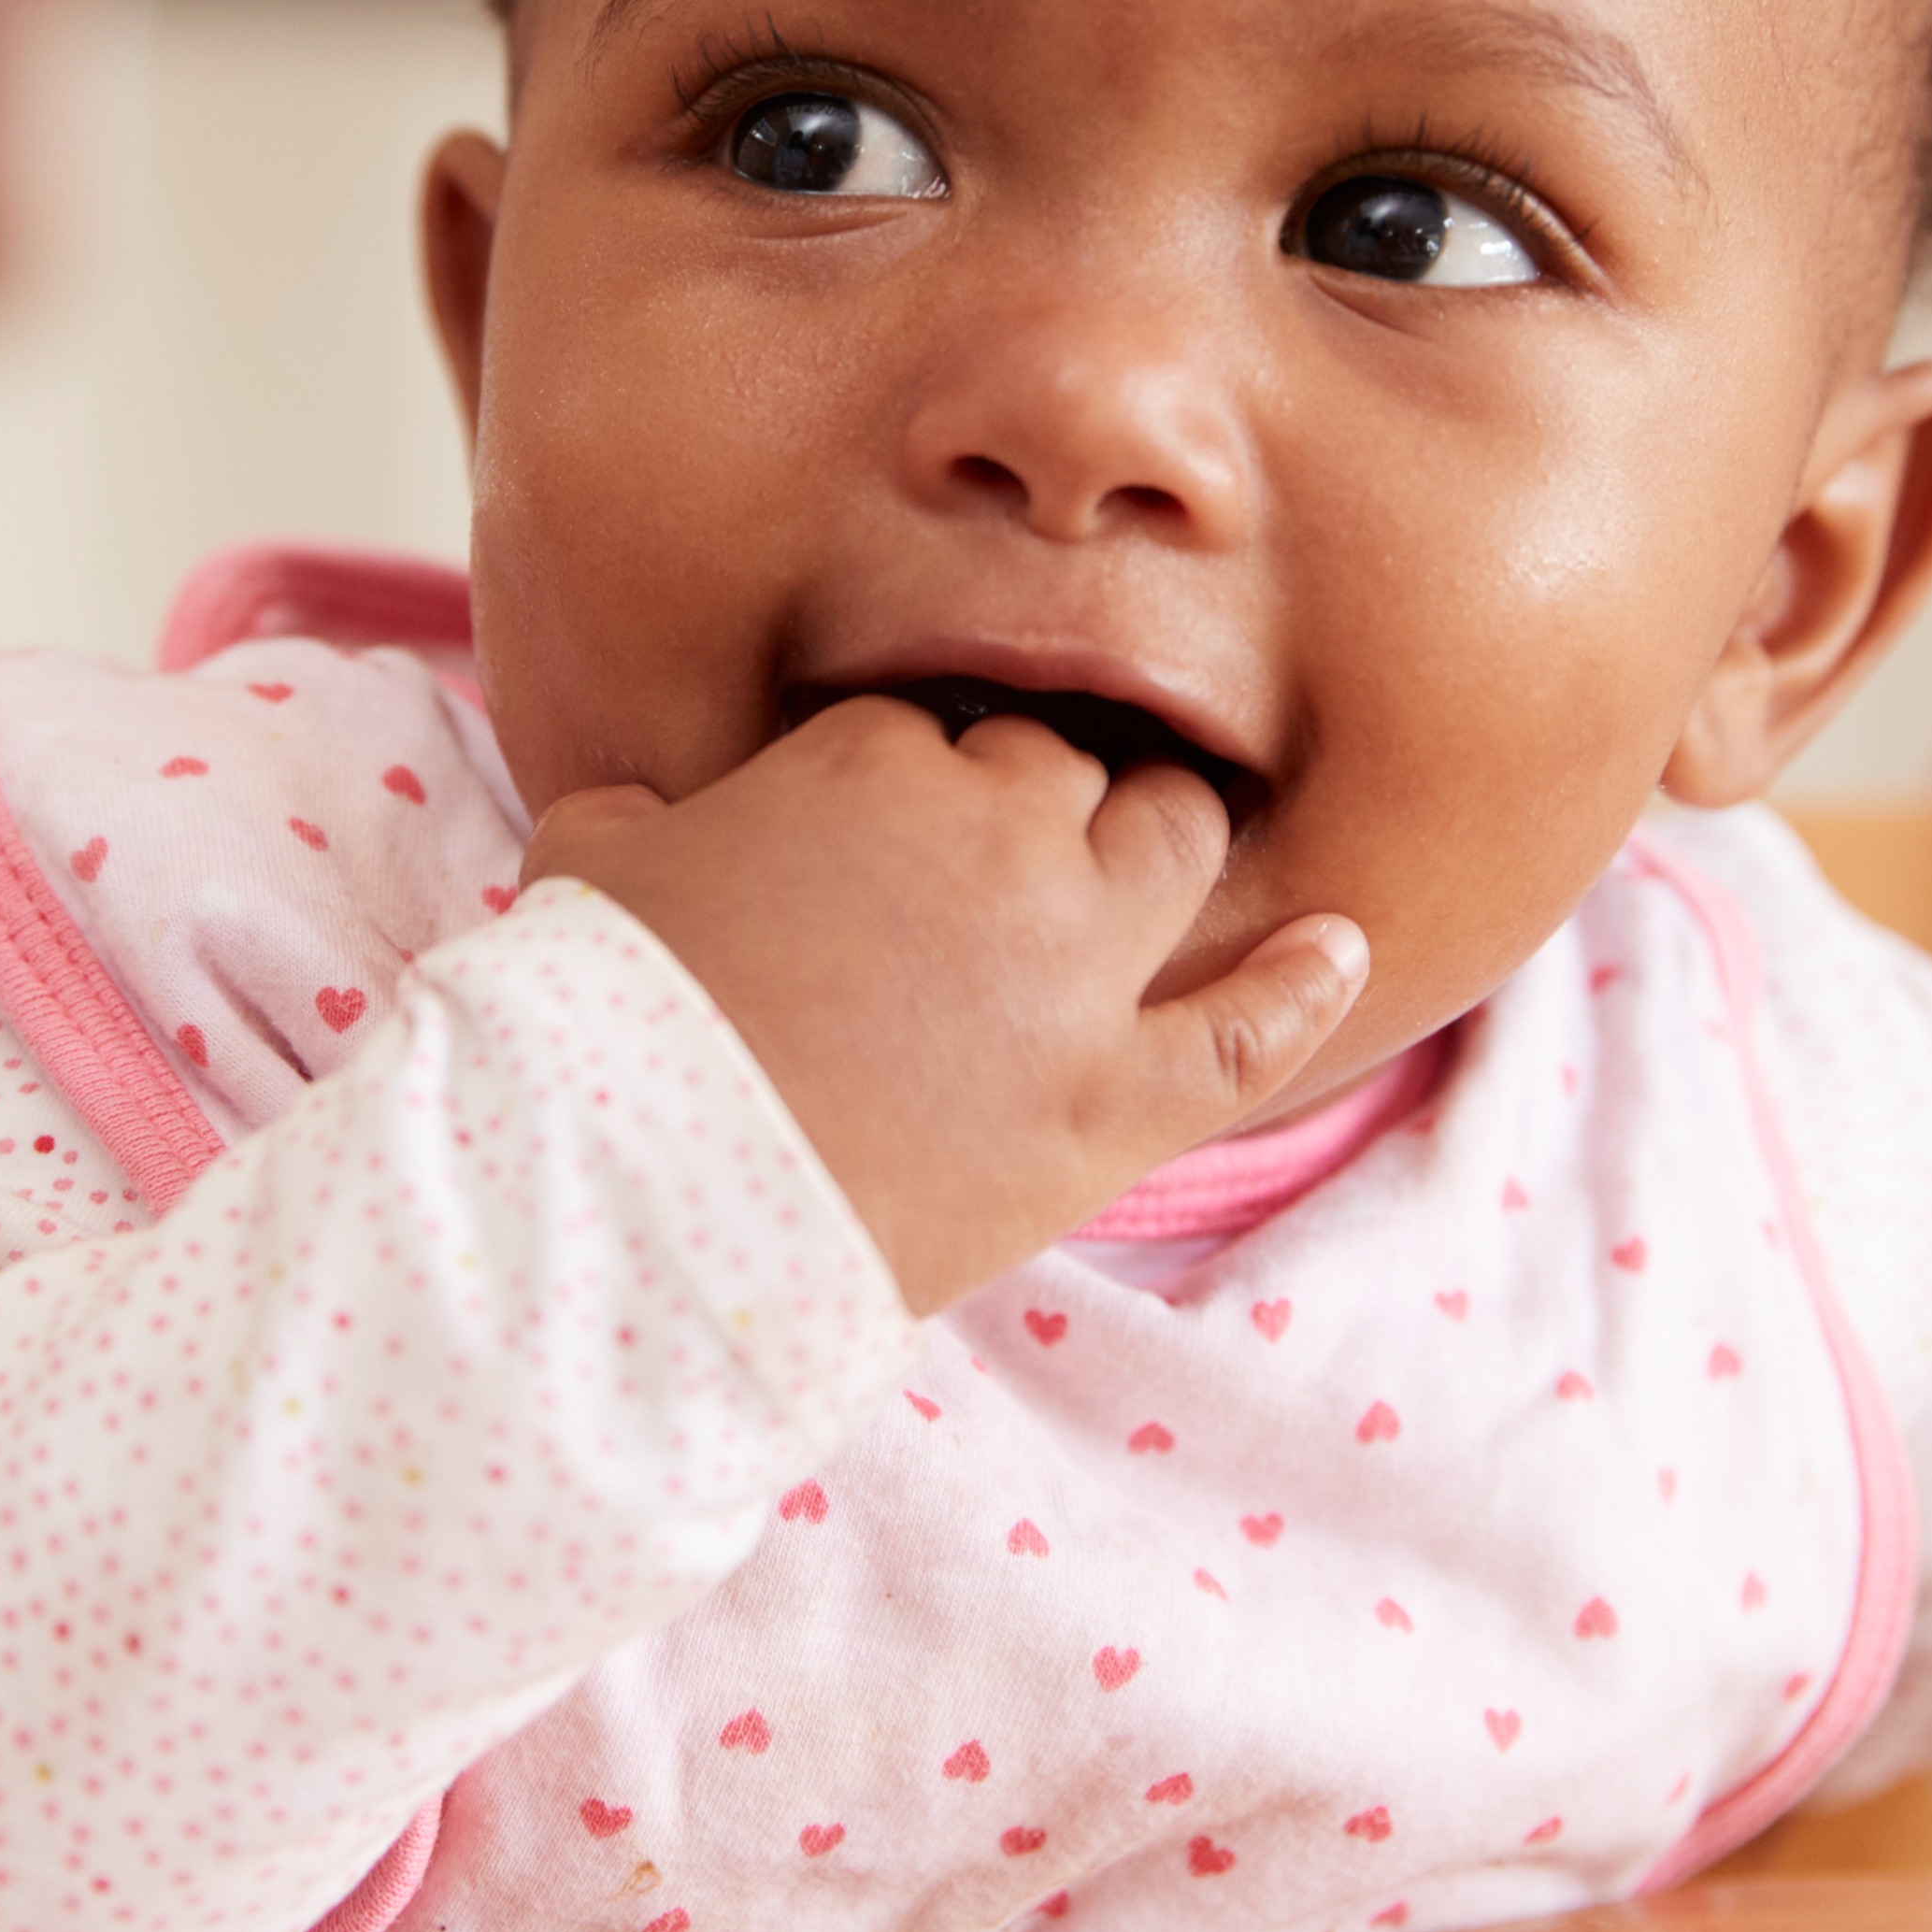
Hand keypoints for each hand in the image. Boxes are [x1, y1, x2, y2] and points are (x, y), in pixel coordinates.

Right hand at [518, 698, 1367, 1313]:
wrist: (634, 1196)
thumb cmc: (595, 1019)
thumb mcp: (589, 864)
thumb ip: (635, 813)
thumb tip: (636, 817)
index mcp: (873, 760)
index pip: (926, 734)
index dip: (905, 790)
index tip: (871, 846)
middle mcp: (1001, 834)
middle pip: (1063, 774)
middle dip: (1035, 805)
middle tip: (990, 874)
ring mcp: (1071, 970)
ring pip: (1170, 848)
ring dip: (1157, 846)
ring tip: (1138, 872)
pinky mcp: (1107, 1104)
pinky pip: (1244, 1031)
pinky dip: (1304, 985)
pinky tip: (1342, 947)